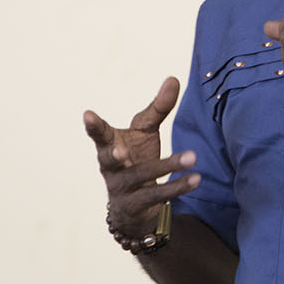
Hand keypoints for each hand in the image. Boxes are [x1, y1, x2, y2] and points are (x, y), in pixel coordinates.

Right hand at [83, 76, 199, 238]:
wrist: (136, 206)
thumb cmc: (136, 158)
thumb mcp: (146, 132)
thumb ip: (158, 108)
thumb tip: (173, 78)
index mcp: (109, 145)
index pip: (99, 134)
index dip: (93, 125)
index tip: (87, 114)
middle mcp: (110, 167)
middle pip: (109, 159)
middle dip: (114, 154)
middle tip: (121, 150)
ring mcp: (121, 188)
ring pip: (141, 176)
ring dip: (168, 165)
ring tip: (193, 156)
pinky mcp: (135, 206)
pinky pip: (156, 196)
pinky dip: (177, 186)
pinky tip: (196, 178)